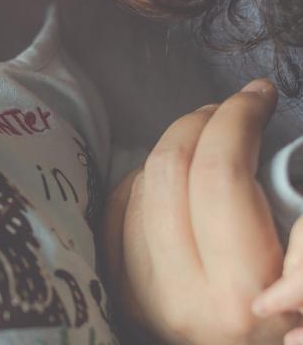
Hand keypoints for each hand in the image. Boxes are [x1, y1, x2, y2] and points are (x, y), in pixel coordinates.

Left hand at [104, 79, 300, 344]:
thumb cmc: (289, 311)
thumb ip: (298, 223)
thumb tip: (274, 145)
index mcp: (240, 292)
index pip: (219, 174)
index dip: (237, 118)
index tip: (259, 95)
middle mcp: (181, 293)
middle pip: (170, 166)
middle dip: (202, 120)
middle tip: (232, 110)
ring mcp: (141, 291)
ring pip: (142, 180)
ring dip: (178, 146)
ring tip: (212, 141)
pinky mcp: (121, 285)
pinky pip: (120, 203)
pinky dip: (149, 176)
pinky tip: (180, 178)